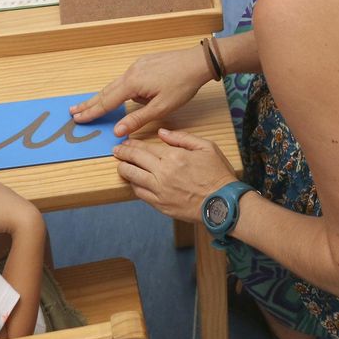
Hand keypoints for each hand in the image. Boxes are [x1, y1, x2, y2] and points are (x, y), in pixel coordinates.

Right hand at [71, 46, 208, 136]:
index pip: (107, 102)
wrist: (197, 62)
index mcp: (133, 84)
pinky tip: (127, 95)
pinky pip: (128, 78)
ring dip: (104, 95)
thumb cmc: (182, 85)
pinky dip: (121, 88)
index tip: (77, 118)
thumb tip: (117, 131)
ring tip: (91, 105)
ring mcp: (137, 65)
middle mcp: (131, 72)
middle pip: (106, 91)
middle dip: (90, 103)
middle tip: (73, 111)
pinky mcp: (145, 62)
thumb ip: (137, 119)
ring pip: (117, 84)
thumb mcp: (161, 108)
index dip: (92, 112)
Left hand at [112, 128, 237, 221]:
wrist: (222, 204)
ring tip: (119, 165)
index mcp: (174, 156)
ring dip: (123, 169)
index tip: (125, 142)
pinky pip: (140, 194)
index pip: (145, 148)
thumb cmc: (218, 174)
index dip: (132, 144)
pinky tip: (133, 181)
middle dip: (122, 154)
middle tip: (115, 150)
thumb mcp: (206, 147)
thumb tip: (162, 133)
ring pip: (133, 178)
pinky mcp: (160, 205)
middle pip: (135, 161)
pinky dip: (133, 186)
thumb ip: (182, 138)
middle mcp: (163, 173)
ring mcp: (160, 191)